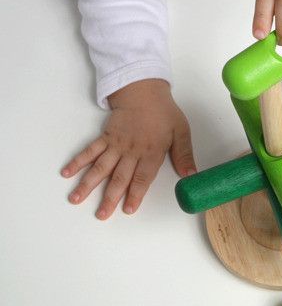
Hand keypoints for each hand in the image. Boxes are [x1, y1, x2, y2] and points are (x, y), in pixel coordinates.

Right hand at [61, 79, 195, 219]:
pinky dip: (78, 161)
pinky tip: (67, 173)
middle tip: (101, 215)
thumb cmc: (164, 112)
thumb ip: (184, 155)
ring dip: (88, 184)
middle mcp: (131, 151)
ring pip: (101, 167)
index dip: (135, 194)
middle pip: (119, 177)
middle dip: (109, 198)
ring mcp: (116, 144)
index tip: (128, 209)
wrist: (144, 91)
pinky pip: (90, 150)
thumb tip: (191, 176)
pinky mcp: (106, 137)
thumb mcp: (181, 131)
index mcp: (151, 152)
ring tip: (75, 199)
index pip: (142, 178)